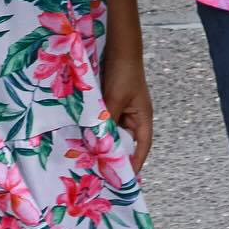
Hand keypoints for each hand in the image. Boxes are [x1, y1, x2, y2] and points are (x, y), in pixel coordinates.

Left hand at [101, 44, 152, 174]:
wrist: (120, 48)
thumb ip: (107, 122)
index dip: (135, 163)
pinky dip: (98, 130)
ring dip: (104, 142)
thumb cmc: (124, 74)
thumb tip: (98, 144)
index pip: (142, 146)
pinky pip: (105, 122)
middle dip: (116, 155)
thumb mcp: (114, 100)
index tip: (125, 180)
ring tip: (91, 159)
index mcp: (143, 117)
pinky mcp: (112, 104)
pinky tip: (86, 137)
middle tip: (102, 173)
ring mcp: (123, 110)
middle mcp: (134, 116)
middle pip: (126, 142)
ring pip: (114, 133)